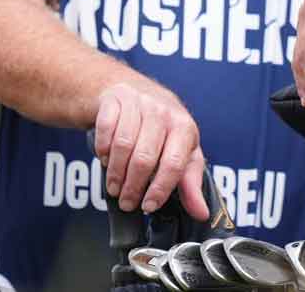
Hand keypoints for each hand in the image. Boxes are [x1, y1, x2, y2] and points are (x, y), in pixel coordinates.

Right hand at [92, 79, 208, 218]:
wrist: (135, 90)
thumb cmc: (162, 128)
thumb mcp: (182, 151)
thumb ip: (190, 183)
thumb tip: (202, 213)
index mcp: (184, 127)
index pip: (174, 164)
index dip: (160, 189)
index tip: (148, 206)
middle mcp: (163, 112)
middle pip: (145, 158)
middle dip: (133, 187)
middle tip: (127, 202)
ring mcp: (138, 102)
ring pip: (123, 145)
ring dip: (115, 172)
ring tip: (114, 188)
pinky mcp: (115, 99)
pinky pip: (105, 128)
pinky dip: (102, 148)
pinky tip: (104, 159)